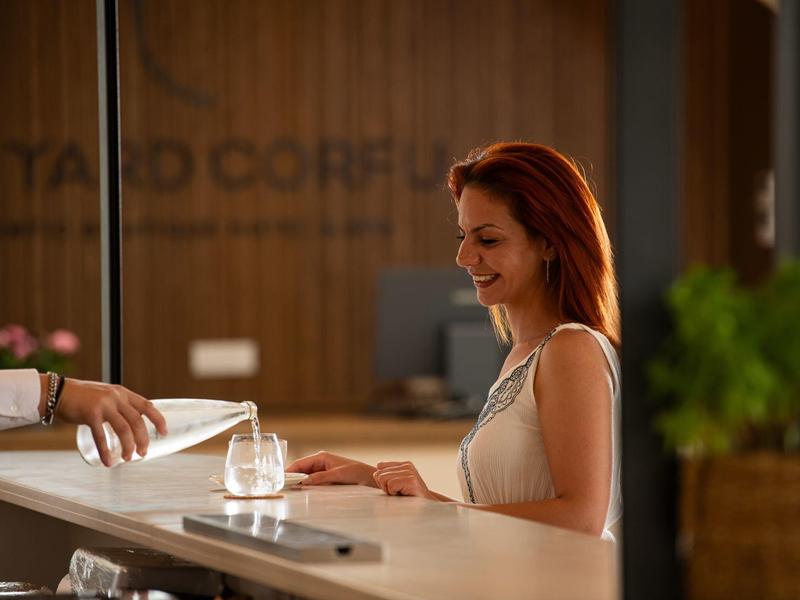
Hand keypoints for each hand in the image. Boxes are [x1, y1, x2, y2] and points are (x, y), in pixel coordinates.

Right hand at [53, 378, 167, 466]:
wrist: (58, 392)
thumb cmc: (82, 398)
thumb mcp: (106, 396)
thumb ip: (118, 407)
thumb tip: (130, 425)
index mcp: (123, 393)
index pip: (147, 406)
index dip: (158, 419)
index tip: (164, 432)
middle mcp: (116, 397)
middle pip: (137, 421)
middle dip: (143, 439)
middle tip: (144, 453)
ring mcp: (104, 405)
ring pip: (124, 428)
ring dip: (128, 446)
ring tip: (128, 458)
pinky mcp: (90, 414)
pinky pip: (101, 436)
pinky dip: (105, 451)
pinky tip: (108, 462)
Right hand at [286, 451, 377, 486]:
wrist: (367, 477)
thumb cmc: (355, 472)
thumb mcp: (338, 475)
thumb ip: (321, 477)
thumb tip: (304, 481)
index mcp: (321, 457)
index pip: (300, 463)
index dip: (289, 471)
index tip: (280, 479)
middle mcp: (320, 462)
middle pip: (301, 469)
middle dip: (292, 477)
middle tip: (282, 487)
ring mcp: (322, 469)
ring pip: (305, 475)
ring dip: (298, 481)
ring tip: (289, 490)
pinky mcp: (325, 476)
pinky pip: (311, 480)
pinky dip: (305, 485)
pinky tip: (301, 491)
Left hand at [372, 461, 434, 498]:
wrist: (428, 509)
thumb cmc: (409, 499)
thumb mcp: (397, 485)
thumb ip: (387, 476)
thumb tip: (375, 473)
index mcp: (404, 464)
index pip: (380, 466)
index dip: (382, 480)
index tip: (394, 487)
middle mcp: (408, 466)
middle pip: (379, 473)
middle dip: (385, 486)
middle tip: (398, 493)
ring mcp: (410, 472)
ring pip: (383, 479)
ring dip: (389, 491)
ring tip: (401, 494)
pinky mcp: (411, 480)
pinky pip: (390, 485)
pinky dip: (394, 493)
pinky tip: (404, 495)